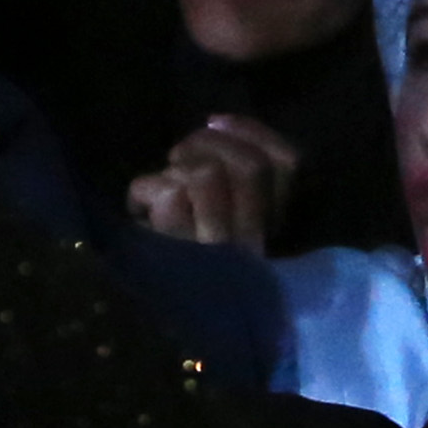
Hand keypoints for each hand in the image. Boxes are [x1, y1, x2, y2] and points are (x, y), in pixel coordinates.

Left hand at [125, 112, 298, 249]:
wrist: (144, 306)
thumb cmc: (176, 249)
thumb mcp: (216, 206)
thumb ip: (231, 167)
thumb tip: (216, 123)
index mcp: (269, 224)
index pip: (288, 163)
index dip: (251, 131)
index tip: (214, 121)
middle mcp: (252, 240)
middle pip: (251, 166)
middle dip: (207, 143)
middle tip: (180, 158)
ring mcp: (217, 249)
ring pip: (207, 174)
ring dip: (177, 169)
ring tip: (163, 186)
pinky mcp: (180, 256)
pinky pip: (167, 194)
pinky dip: (143, 191)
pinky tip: (139, 210)